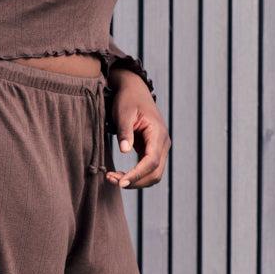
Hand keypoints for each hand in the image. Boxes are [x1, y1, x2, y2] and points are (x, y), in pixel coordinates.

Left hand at [106, 68, 170, 189]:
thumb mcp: (123, 113)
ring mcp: (159, 148)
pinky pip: (147, 169)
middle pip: (155, 173)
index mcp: (158, 133)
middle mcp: (163, 143)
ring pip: (153, 174)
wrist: (134, 90)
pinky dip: (135, 176)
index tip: (121, 182)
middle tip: (112, 180)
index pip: (151, 161)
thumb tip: (124, 151)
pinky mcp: (151, 150)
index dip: (137, 174)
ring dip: (135, 181)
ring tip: (112, 178)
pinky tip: (119, 175)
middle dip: (135, 181)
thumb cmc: (128, 99)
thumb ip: (124, 132)